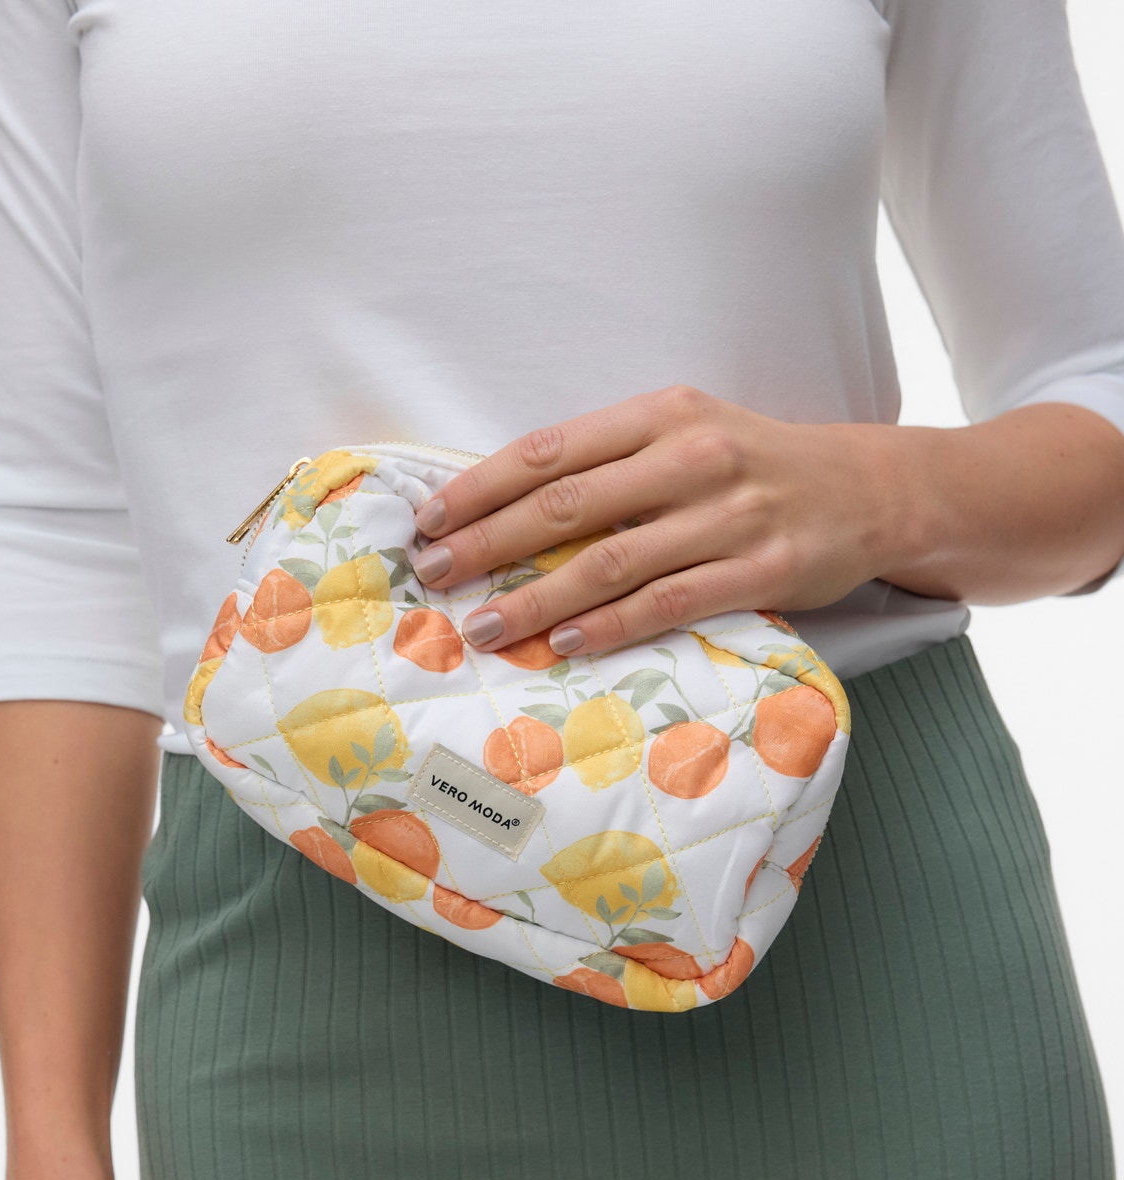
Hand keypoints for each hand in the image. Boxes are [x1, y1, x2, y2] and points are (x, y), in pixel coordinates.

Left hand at [408, 384, 908, 655]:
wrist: (873, 489)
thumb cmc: (756, 466)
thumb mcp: (685, 434)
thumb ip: (610, 462)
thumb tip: (507, 508)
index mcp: (661, 413)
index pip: (549, 451)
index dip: (480, 487)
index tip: (428, 520)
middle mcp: (692, 456)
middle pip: (566, 506)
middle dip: (487, 543)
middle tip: (432, 574)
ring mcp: (730, 514)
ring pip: (611, 561)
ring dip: (536, 598)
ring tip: (483, 626)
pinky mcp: (763, 569)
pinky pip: (670, 601)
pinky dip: (612, 625)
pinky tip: (566, 643)